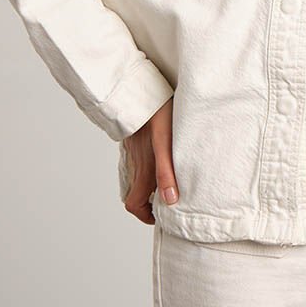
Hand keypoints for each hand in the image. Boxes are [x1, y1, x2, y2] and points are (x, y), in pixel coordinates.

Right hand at [122, 96, 178, 224]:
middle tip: (167, 198)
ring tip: (169, 180)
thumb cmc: (156, 114)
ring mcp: (134, 152)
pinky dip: (149, 167)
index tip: (161, 214)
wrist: (140, 91)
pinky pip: (139, 161)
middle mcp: (136, 164)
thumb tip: (171, 200)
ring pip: (138, 176)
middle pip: (135, 193)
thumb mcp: (165, 143)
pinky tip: (164, 157)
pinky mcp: (136, 140)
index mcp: (143, 169)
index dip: (145, 215)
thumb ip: (167, 172)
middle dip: (149, 202)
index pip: (134, 204)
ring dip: (150, 184)